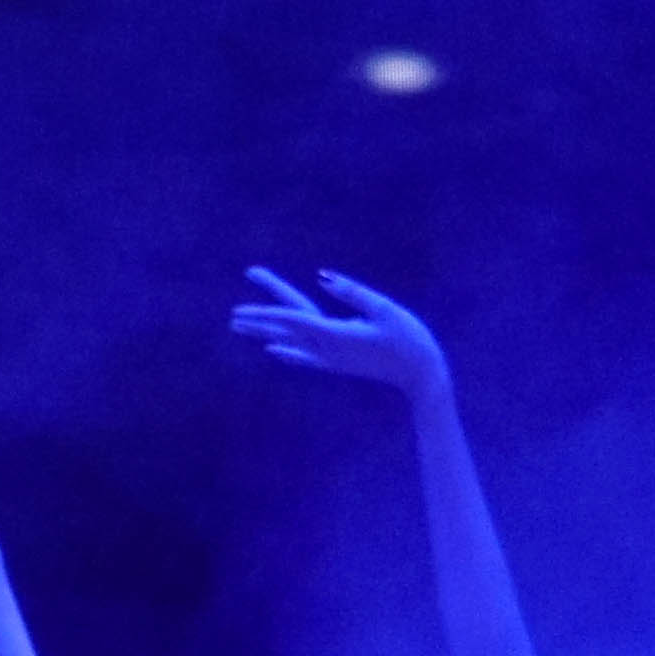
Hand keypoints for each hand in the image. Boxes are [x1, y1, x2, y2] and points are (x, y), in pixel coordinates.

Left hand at [226, 265, 452, 405]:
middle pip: (287, 330)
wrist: (423, 377)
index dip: (265, 312)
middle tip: (232, 315)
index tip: (240, 310)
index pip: (293, 320)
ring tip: (240, 327)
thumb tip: (322, 278)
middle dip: (260, 321)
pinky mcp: (339, 363)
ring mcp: (332, 359)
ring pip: (291, 342)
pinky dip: (286, 351)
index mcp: (337, 334)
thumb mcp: (385, 309)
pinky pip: (304, 356)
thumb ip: (353, 292)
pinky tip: (272, 350)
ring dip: (265, 334)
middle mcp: (328, 349)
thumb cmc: (409, 339)